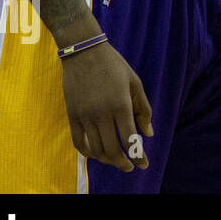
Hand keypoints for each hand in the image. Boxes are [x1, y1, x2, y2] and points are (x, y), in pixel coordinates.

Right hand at [61, 42, 153, 171]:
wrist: (83, 52)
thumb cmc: (114, 66)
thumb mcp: (135, 83)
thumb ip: (143, 109)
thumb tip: (149, 134)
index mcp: (120, 104)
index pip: (130, 138)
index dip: (138, 155)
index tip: (144, 164)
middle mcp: (101, 113)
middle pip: (111, 149)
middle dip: (123, 162)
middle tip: (130, 166)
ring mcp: (84, 116)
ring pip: (94, 149)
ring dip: (106, 160)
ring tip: (116, 160)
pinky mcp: (71, 115)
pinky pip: (78, 142)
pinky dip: (88, 153)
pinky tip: (97, 154)